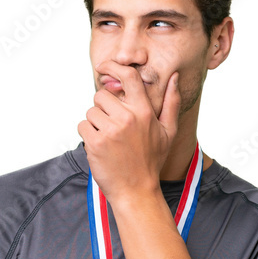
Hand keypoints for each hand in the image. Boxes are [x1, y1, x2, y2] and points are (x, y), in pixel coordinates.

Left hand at [76, 60, 180, 205]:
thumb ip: (171, 102)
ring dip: (95, 123)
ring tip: (109, 140)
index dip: (113, 66)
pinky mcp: (96, 142)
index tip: (104, 66)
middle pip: (101, 95)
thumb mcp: (167, 132)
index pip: (129, 77)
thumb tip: (174, 77)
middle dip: (103, 108)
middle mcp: (128, 118)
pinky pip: (83, 126)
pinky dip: (87, 135)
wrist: (136, 191)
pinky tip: (100, 147)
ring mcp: (111, 130)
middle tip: (112, 127)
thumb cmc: (151, 161)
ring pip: (90, 111)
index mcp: (145, 112)